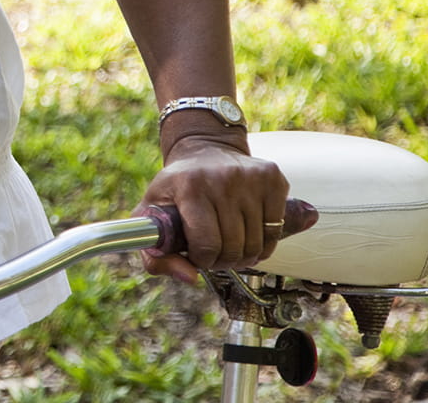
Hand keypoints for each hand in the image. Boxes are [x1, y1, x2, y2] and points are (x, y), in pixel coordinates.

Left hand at [139, 132, 289, 280]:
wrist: (204, 149)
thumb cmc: (177, 187)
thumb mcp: (151, 214)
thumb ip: (154, 255)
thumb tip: (190, 278)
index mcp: (189, 186)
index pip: (207, 245)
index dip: (202, 260)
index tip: (197, 255)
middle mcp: (223, 179)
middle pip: (234, 248)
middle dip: (223, 260)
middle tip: (215, 251)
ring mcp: (251, 178)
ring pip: (258, 245)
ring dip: (245, 254)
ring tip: (230, 242)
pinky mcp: (273, 179)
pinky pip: (276, 232)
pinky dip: (264, 242)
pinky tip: (248, 231)